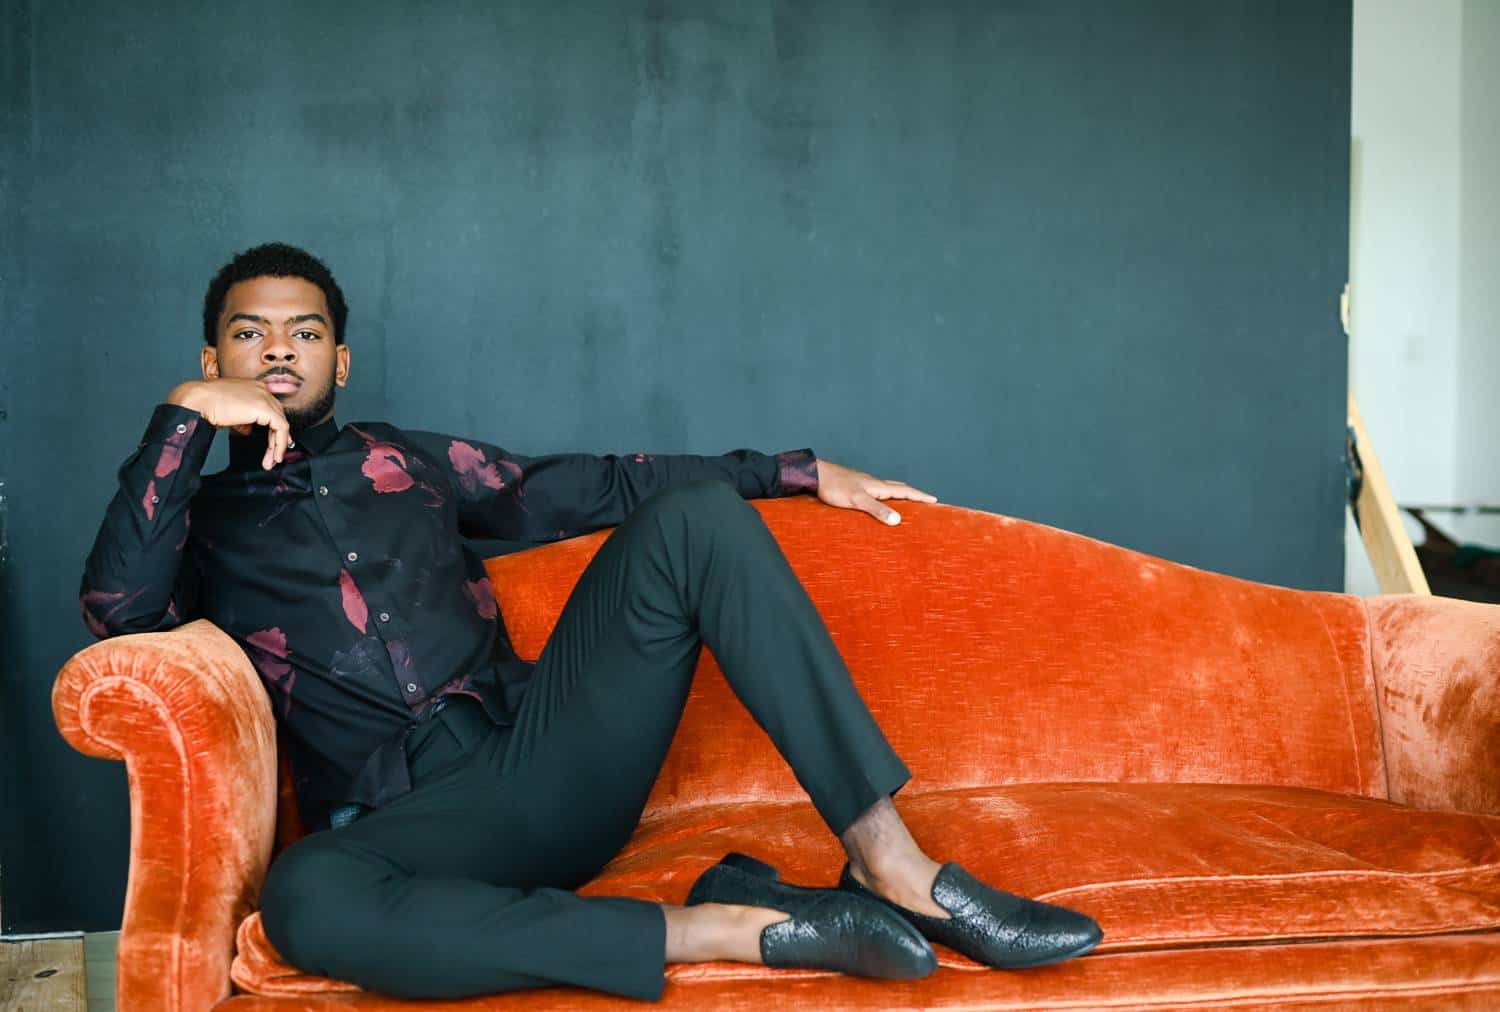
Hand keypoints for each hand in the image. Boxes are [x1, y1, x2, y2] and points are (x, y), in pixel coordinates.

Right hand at [167, 378, 290, 469]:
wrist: (196, 401)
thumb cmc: (205, 404)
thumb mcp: (229, 412)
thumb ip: (242, 420)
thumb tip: (247, 430)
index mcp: (253, 387)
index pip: (271, 408)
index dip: (275, 427)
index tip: (276, 442)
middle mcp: (261, 389)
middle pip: (277, 416)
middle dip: (278, 438)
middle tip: (274, 455)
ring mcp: (264, 397)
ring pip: (281, 423)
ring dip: (278, 444)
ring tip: (272, 460)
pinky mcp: (264, 407)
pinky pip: (281, 427)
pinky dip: (279, 443)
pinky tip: (274, 455)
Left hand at [814, 460, 936, 525]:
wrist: (815, 475)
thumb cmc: (835, 486)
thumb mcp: (857, 500)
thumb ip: (877, 510)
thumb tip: (898, 520)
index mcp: (878, 486)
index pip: (905, 491)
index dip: (920, 496)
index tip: (935, 499)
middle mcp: (874, 483)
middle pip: (899, 488)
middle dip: (913, 494)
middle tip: (925, 501)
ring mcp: (864, 484)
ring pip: (888, 489)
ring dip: (900, 495)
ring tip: (907, 503)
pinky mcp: (855, 487)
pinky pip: (876, 492)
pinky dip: (885, 497)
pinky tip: (879, 503)